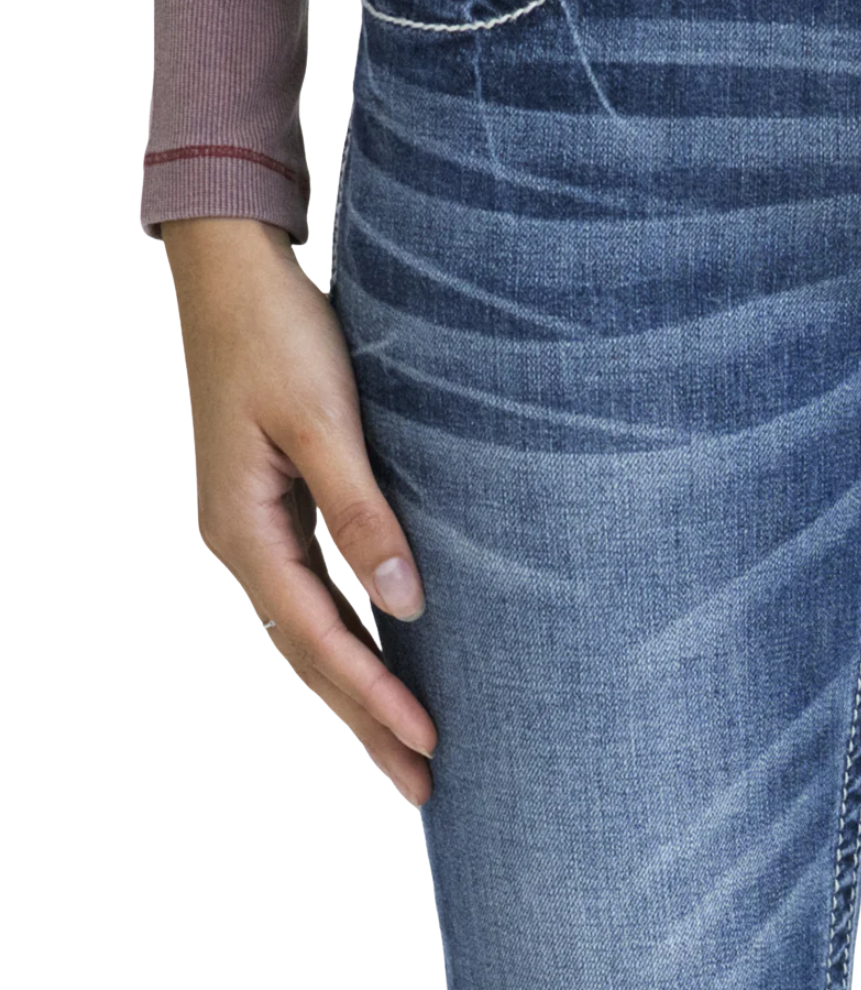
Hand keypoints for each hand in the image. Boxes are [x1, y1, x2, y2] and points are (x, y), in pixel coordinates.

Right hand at [161, 217, 435, 805]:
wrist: (234, 270)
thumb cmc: (277, 334)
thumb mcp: (322, 419)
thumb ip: (360, 510)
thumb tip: (404, 602)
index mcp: (242, 530)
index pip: (317, 638)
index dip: (373, 696)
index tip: (430, 745)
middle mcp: (242, 540)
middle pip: (308, 652)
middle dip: (364, 720)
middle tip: (423, 785)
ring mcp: (254, 523)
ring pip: (309, 627)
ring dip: (357, 686)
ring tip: (405, 742)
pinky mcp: (274, 501)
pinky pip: (312, 590)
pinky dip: (348, 634)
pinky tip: (381, 651)